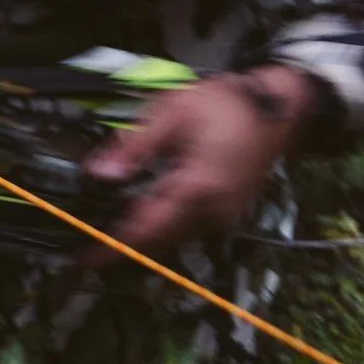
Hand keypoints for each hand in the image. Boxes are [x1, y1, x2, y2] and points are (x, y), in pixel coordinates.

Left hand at [83, 65, 318, 254]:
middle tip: (90, 250)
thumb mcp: (172, 114)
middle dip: (125, 246)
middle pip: (160, 241)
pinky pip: (189, 229)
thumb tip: (100, 174)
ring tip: (111, 234)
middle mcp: (213, 210)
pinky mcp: (229, 212)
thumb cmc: (226, 103)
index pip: (147, 229)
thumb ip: (134, 146)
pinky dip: (164, 227)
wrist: (278, 105)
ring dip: (144, 238)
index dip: (114, 247)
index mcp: (197, 188)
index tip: (86, 261)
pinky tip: (145, 217)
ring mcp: (224, 214)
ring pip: (175, 238)